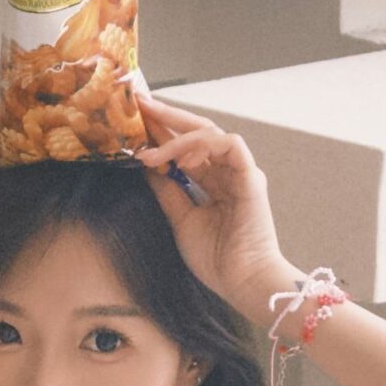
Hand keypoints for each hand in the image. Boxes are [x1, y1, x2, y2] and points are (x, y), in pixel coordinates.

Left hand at [134, 94, 290, 321]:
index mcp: (213, 182)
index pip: (185, 148)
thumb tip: (146, 166)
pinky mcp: (250, 176)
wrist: (240, 281)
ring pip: (210, 132)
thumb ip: (167, 191)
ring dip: (176, 137)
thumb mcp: (180, 219)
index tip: (135, 121)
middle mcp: (228, 171)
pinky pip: (228, 144)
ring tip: (150, 150)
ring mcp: (240, 172)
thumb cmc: (216, 259)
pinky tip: (180, 159)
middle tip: (139, 105)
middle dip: (167, 117)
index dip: (161, 133)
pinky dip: (202, 146)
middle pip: (197, 131)